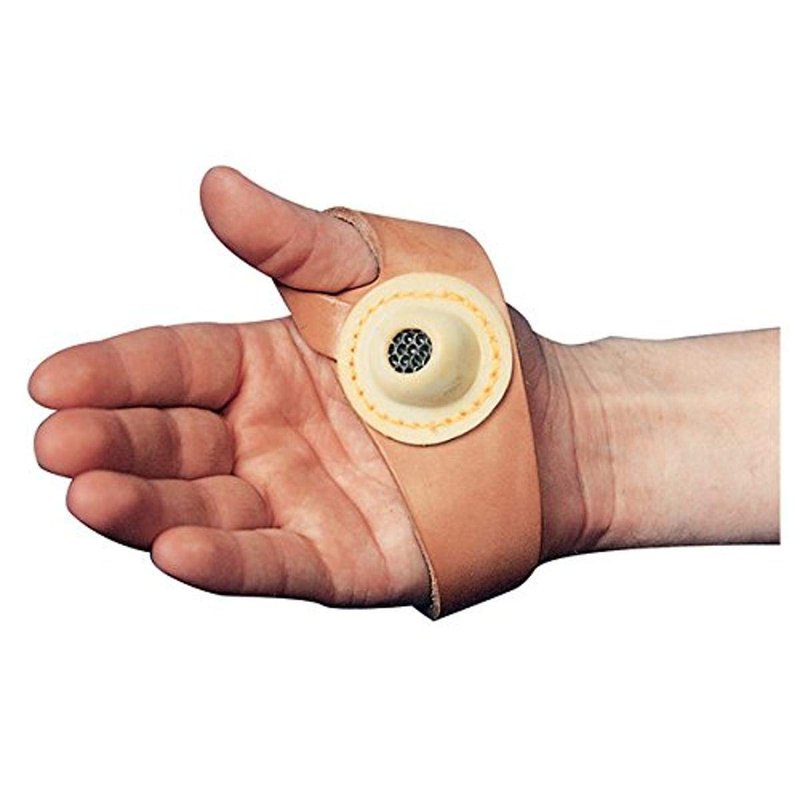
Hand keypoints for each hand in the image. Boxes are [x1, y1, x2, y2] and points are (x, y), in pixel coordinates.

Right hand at [29, 168, 429, 607]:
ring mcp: (298, 502)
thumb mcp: (369, 271)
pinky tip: (172, 550)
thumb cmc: (448, 335)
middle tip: (57, 444)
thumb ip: (290, 241)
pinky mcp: (340, 558)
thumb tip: (216, 185)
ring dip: (145, 508)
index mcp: (259, 367)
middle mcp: (264, 439)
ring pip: (205, 510)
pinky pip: (275, 561)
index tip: (50, 380)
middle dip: (111, 444)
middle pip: (171, 442)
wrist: (534, 413)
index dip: (110, 372)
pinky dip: (225, 561)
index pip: (170, 364)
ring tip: (89, 495)